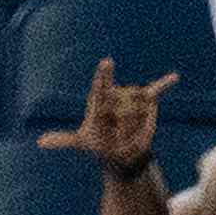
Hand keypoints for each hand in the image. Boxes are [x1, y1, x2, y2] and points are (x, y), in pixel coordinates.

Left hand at [48, 59, 173, 174]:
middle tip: (117, 136)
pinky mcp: (145, 103)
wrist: (119, 151)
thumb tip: (41, 143)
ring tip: (128, 133)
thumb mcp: (82, 142)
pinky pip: (156, 90)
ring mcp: (131, 97)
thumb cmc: (99, 143)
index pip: (101, 86)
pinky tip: (175, 77)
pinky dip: (165, 83)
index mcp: (100, 99)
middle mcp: (116, 94)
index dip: (104, 75)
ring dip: (136, 128)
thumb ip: (63, 139)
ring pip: (139, 112)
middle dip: (124, 128)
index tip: (107, 63)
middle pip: (125, 108)